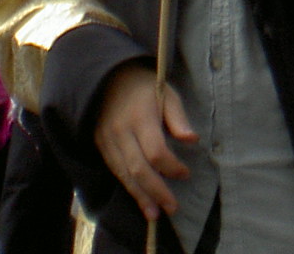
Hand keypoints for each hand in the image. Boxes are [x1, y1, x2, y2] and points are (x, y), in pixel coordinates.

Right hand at [94, 64, 197, 218]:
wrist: (109, 79)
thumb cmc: (145, 87)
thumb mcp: (167, 93)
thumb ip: (178, 117)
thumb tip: (192, 140)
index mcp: (139, 116)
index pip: (155, 150)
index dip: (171, 166)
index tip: (186, 173)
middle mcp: (121, 131)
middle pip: (138, 168)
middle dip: (157, 190)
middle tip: (173, 207)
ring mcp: (107, 140)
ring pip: (124, 175)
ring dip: (141, 197)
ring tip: (155, 215)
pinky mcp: (101, 147)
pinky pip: (115, 171)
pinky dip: (128, 188)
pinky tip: (141, 201)